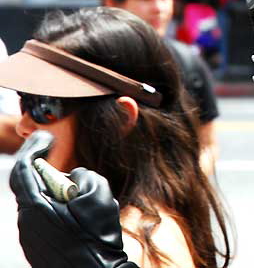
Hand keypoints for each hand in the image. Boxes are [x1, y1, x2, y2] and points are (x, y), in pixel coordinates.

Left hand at [10, 130, 138, 267]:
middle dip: (51, 174)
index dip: (34, 148)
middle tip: (72, 174)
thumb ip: (84, 176)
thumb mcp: (98, 195)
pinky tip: (80, 218)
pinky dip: (58, 209)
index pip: (24, 169)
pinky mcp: (38, 247)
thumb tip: (75, 177)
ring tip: (83, 201)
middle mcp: (26, 222)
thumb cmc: (96, 238)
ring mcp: (31, 237)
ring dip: (57, 194)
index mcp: (35, 207)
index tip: (49, 138)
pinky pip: (44, 219)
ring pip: (39, 204)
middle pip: (31, 186)